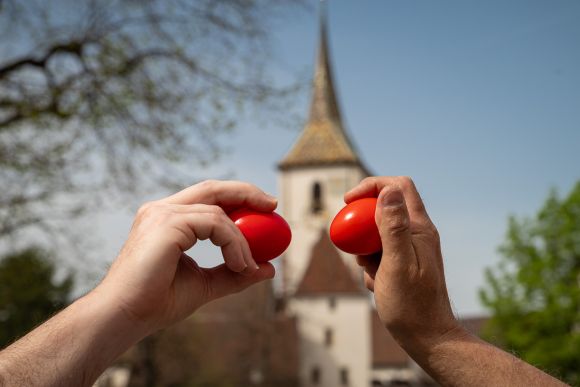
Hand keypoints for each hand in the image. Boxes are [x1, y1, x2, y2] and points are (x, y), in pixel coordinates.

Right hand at [95, 180, 276, 335]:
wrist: (125, 317)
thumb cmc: (157, 302)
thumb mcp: (206, 284)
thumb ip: (235, 273)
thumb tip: (269, 268)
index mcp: (166, 219)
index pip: (208, 197)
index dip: (238, 197)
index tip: (265, 209)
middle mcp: (162, 210)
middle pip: (213, 188)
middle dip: (246, 193)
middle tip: (272, 205)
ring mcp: (162, 214)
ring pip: (217, 210)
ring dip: (242, 237)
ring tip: (247, 264)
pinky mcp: (166, 224)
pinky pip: (215, 223)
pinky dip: (234, 243)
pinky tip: (239, 264)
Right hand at [345, 176, 459, 350]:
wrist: (428, 337)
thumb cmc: (412, 305)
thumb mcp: (397, 263)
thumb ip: (393, 227)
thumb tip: (387, 192)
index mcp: (419, 228)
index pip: (398, 187)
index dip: (371, 186)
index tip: (348, 201)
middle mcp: (418, 234)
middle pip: (384, 209)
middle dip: (363, 224)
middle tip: (354, 245)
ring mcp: (411, 249)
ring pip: (379, 233)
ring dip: (366, 248)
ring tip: (369, 271)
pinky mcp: (404, 263)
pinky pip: (381, 252)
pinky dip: (371, 264)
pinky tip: (376, 284)